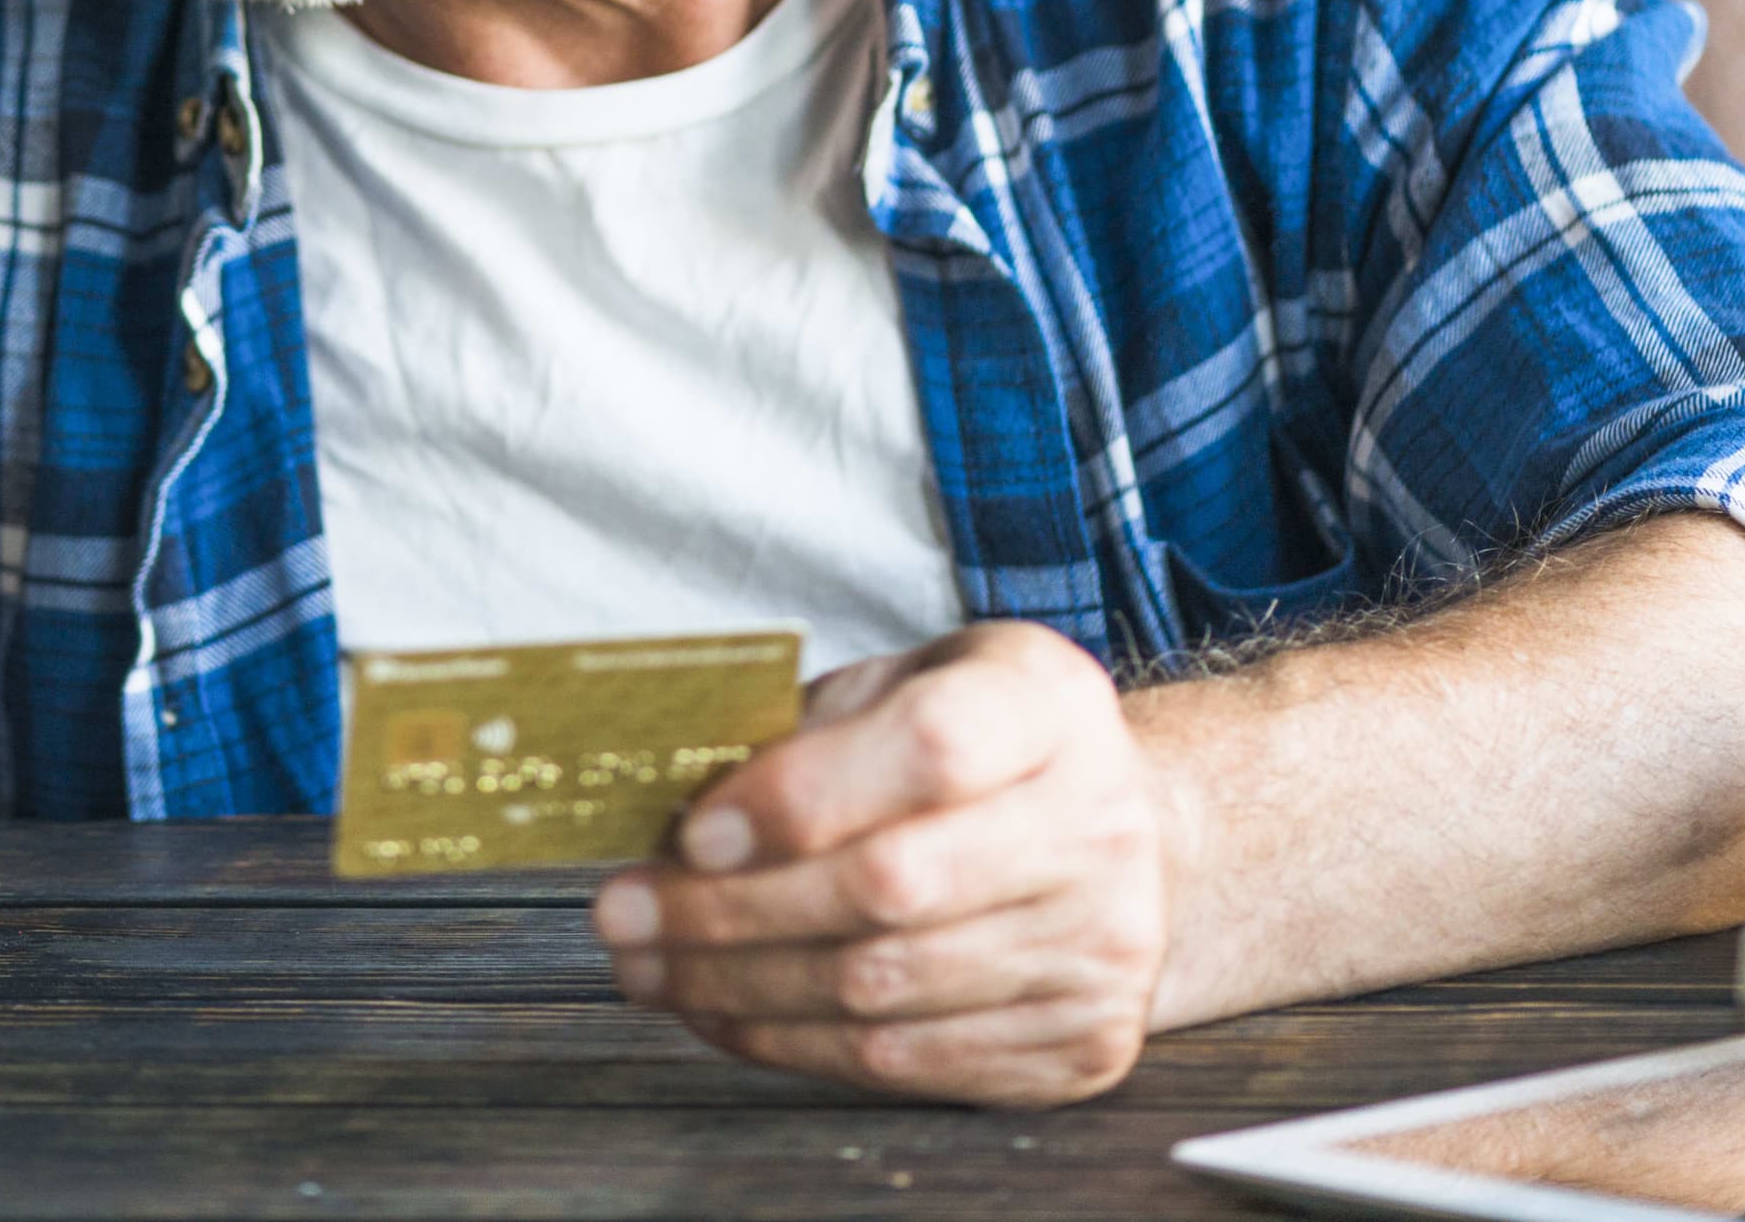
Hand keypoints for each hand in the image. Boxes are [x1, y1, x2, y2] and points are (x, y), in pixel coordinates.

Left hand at [592, 620, 1178, 1105]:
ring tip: (647, 968)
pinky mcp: (1079, 1042)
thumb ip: (804, 732)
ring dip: (736, 987)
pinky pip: (905, 1060)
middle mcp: (1097, 824)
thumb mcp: (904, 684)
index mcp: (1046, 704)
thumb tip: (671, 811)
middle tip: (621, 914)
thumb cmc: (981, 750)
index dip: (800, 795)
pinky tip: (723, 1012)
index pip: (930, 746)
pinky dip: (791, 1042)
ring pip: (882, 988)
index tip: (692, 832)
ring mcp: (1099, 945)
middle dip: (727, 910)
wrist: (1123, 839)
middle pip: (891, 885)